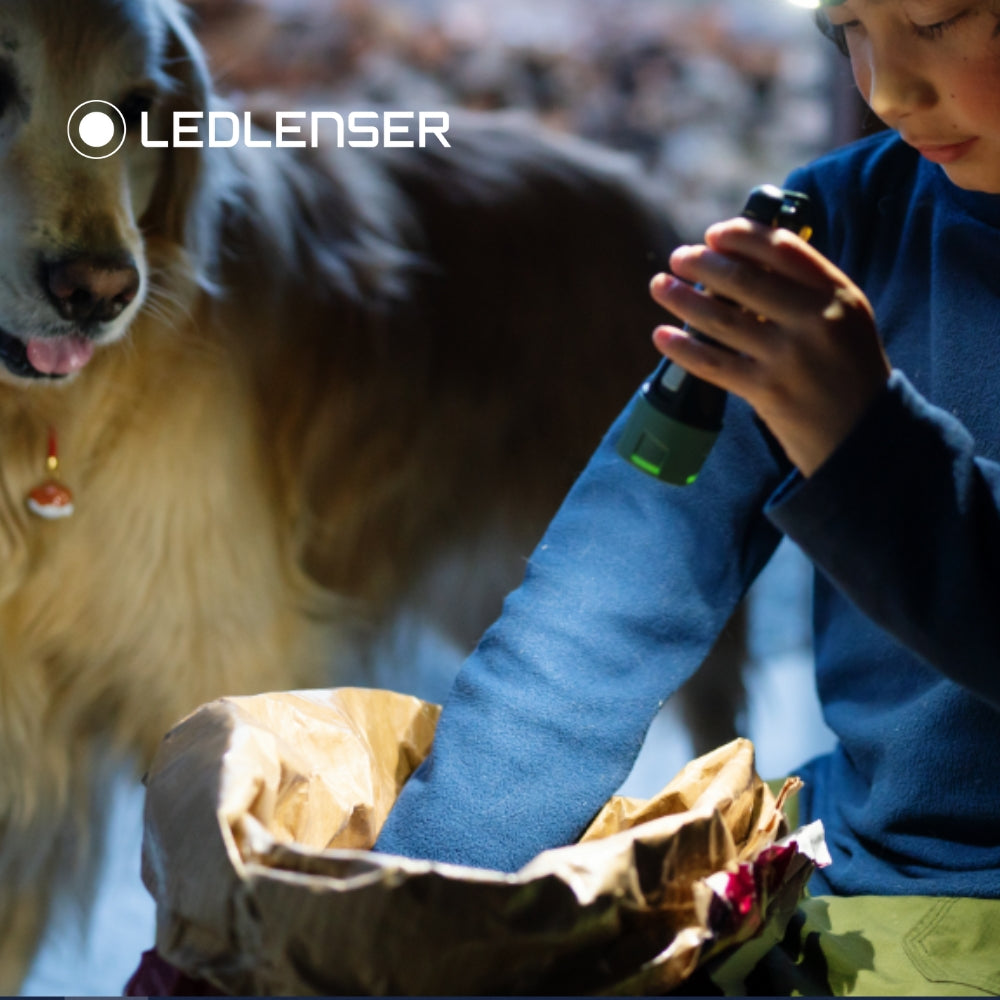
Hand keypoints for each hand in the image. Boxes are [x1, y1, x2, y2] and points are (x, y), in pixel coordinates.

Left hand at [649, 218, 890, 476]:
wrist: (864, 432)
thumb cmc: (847, 368)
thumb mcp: (844, 317)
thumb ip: (804, 288)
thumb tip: (743, 259)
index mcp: (836, 294)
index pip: (782, 249)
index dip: (742, 236)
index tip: (714, 234)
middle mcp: (814, 320)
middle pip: (744, 280)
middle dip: (702, 264)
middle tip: (678, 258)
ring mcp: (788, 357)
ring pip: (721, 320)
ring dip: (682, 299)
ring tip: (659, 285)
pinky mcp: (766, 391)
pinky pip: (713, 364)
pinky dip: (682, 348)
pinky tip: (661, 335)